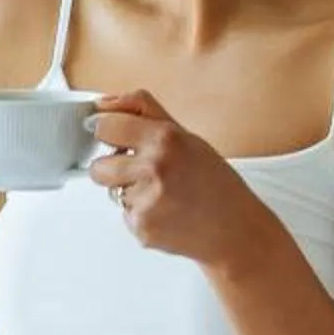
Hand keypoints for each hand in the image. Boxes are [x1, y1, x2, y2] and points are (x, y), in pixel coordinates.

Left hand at [86, 91, 288, 274]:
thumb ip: (142, 112)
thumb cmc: (215, 183)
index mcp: (165, 138)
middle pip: (97, 167)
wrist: (235, 229)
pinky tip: (167, 214)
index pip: (106, 126)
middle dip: (113, 170)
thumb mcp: (186, 136)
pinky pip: (125, 216)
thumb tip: (103, 104)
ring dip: (130, 193)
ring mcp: (146, 200)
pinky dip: (142, 215)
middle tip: (142, 174)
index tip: (113, 138)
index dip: (107, 133)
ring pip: (112, 193)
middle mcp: (154, 168)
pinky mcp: (142, 228)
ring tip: (163, 196)